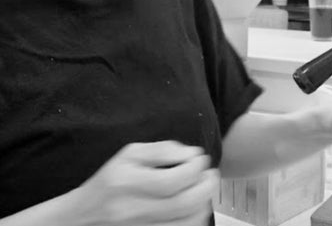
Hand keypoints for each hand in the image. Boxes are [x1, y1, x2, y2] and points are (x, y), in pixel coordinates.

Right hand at [71, 141, 217, 225]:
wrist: (83, 216)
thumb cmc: (110, 181)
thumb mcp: (129, 155)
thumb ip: (162, 150)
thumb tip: (192, 153)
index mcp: (126, 183)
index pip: (172, 181)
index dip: (195, 169)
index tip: (201, 159)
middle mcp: (131, 210)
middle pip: (183, 204)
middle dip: (206, 186)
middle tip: (211, 174)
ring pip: (185, 223)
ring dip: (204, 203)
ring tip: (204, 189)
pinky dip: (194, 220)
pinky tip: (195, 207)